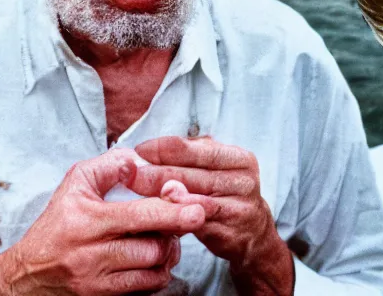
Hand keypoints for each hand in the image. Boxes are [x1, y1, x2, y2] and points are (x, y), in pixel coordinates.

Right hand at [0, 148, 205, 295]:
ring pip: (153, 270)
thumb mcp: (75, 184)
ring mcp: (96, 281)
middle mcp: (90, 253)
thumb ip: (109, 166)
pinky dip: (158, 273)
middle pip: (153, 247)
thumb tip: (141, 160)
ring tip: (166, 239)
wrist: (26, 275)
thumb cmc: (56, 225)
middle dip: (175, 233)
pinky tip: (154, 260)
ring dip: (168, 254)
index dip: (172, 211)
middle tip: (188, 220)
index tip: (196, 208)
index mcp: (85, 219)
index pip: (139, 216)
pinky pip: (145, 288)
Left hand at [130, 136, 293, 295]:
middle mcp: (243, 181)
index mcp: (239, 158)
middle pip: (193, 174)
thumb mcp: (216, 168)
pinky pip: (197, 224)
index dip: (166, 148)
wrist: (253, 234)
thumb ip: (190, 156)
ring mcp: (240, 208)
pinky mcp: (231, 233)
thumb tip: (148, 150)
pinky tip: (155, 217)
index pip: (198, 148)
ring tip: (137, 193)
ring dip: (163, 197)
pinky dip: (174, 220)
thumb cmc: (224, 194)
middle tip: (129, 172)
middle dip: (156, 172)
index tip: (139, 150)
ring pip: (194, 200)